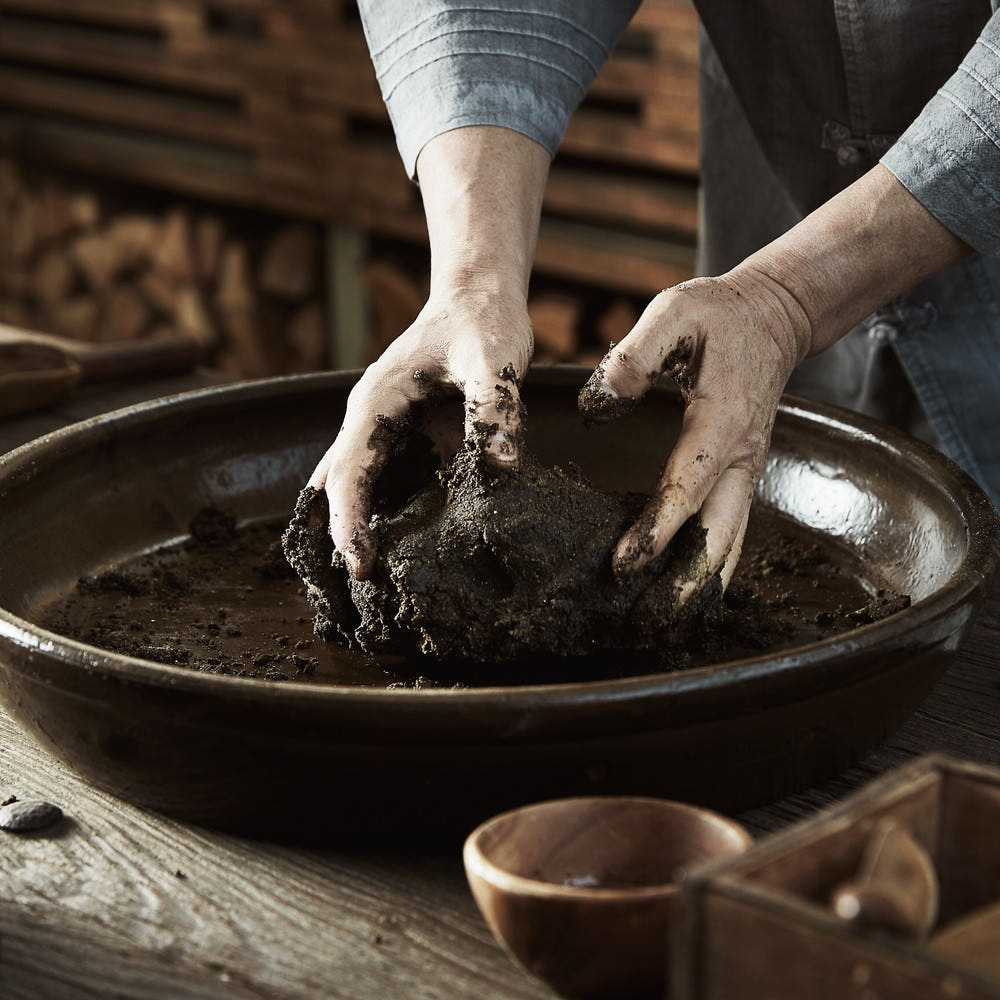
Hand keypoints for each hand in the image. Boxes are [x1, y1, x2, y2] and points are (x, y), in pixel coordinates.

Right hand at [305, 125, 549, 578]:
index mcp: (375, 405)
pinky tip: (405, 559)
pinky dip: (384, 523)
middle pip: (334, 492)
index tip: (362, 568)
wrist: (478, 295)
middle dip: (336, 542)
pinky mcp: (405, 443)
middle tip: (351, 600)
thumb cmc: (482, 320)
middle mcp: (369, 424)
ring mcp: (384, 435)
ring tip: (370, 594)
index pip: (349, 474)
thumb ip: (496, 409)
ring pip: (351, 494)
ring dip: (353, 537)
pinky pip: (385, 489)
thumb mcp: (495, 359)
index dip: (350, 524)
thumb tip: (503, 467)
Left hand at [579, 164, 968, 603]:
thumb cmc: (718, 315)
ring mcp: (747, 467)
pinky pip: (733, 526)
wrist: (772, 316)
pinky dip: (717, 561)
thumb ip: (637, 354)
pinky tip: (694, 587)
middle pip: (720, 531)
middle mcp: (741, 454)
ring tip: (670, 618)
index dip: (658, 527)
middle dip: (688, 578)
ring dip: (705, 580)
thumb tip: (602, 399)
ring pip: (732, 537)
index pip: (686, 485)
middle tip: (650, 617)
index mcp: (720, 420)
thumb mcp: (674, 313)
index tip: (625, 562)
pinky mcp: (743, 471)